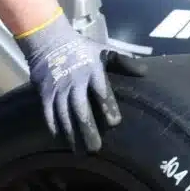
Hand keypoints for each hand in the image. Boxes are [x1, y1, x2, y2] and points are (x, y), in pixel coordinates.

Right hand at [16, 11, 145, 151]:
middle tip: (95, 149)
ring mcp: (58, 89)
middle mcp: (74, 82)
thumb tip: (145, 72)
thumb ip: (124, 63)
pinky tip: (61, 139)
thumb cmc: (81, 48)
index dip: (108, 106)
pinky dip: (55, 127)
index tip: (114, 123)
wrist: (47, 38)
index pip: (101, 91)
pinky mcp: (45, 93)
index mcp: (92, 71)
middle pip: (81, 109)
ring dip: (72, 135)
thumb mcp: (104, 51)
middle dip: (88, 130)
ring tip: (79, 152)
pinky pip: (49, 113)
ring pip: (64, 115)